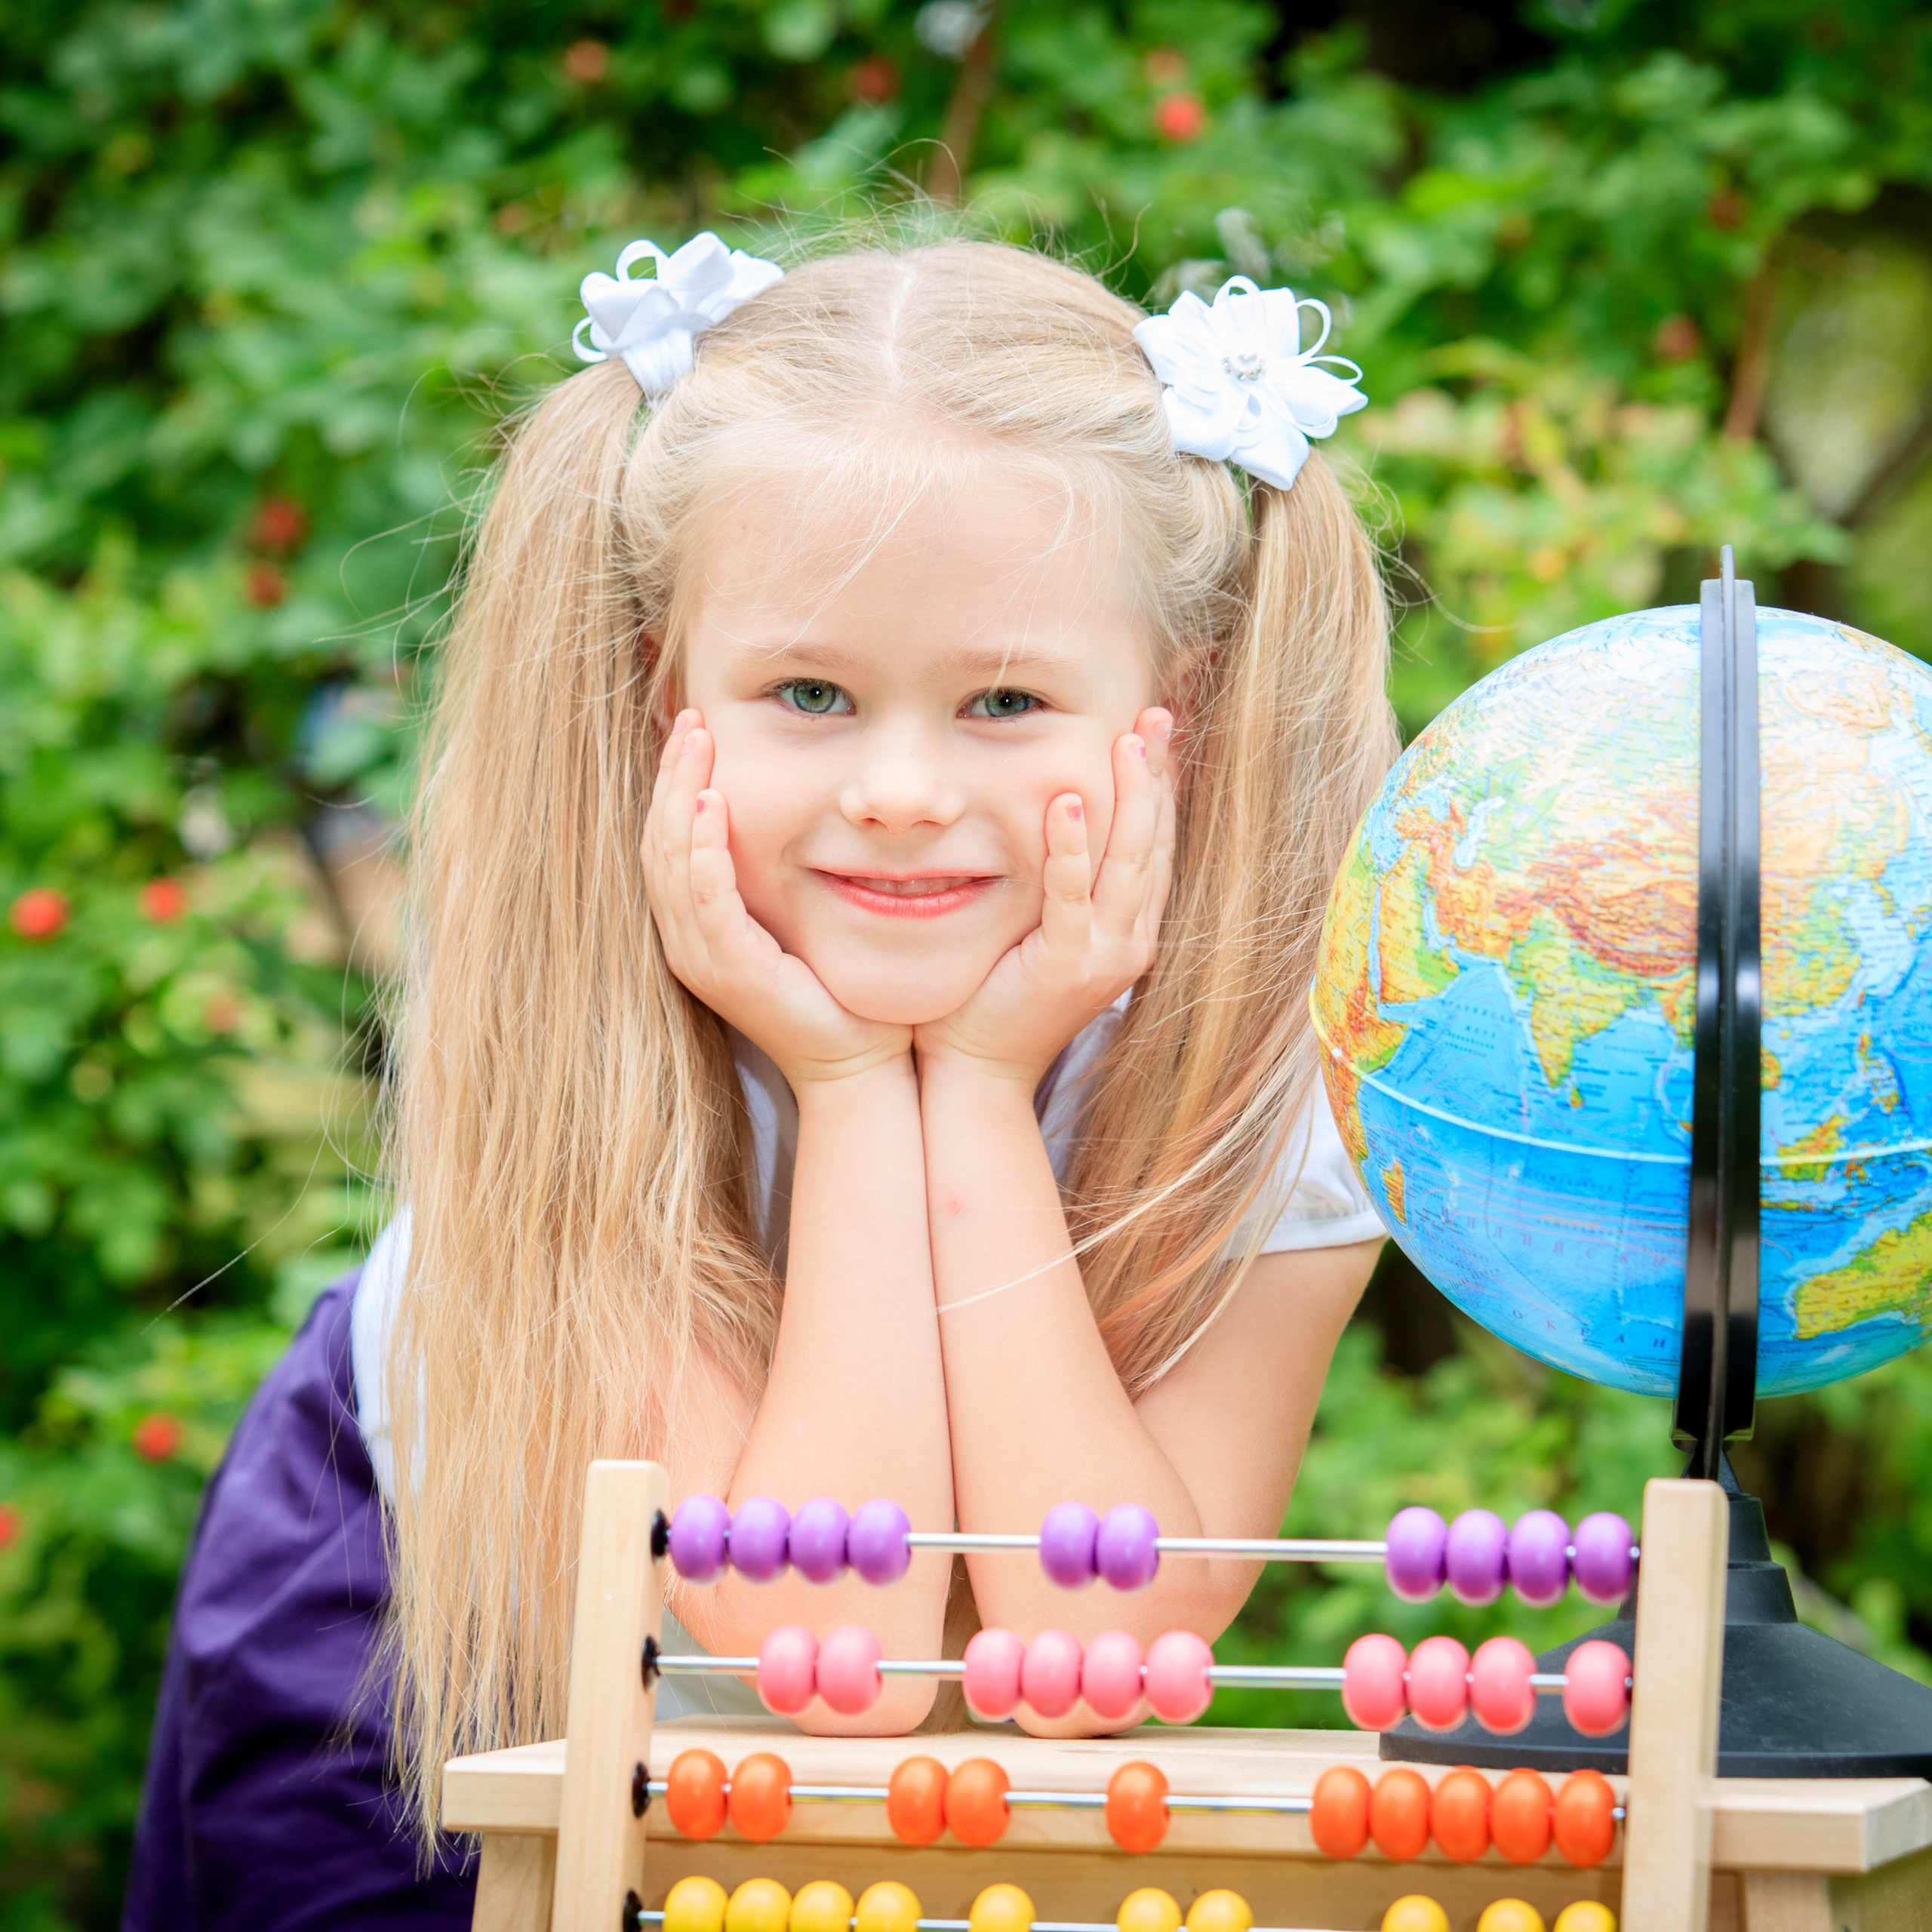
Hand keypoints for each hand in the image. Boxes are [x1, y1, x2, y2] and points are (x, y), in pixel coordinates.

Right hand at [643, 711, 912, 1085]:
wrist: (860, 1060)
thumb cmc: (840, 989)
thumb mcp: (801, 914)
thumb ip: (781, 869)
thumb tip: (796, 808)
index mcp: (698, 925)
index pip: (670, 840)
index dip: (675, 782)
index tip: (693, 729)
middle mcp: (687, 940)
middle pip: (660, 840)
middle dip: (672, 774)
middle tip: (689, 717)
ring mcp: (703, 957)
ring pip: (671, 861)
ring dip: (681, 795)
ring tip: (695, 741)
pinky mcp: (730, 970)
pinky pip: (704, 898)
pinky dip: (705, 849)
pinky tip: (713, 805)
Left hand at [914, 709, 1174, 1087]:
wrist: (976, 1070)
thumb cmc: (993, 995)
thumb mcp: (1038, 927)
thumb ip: (1058, 881)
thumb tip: (1052, 813)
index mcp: (1128, 928)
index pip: (1154, 842)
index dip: (1160, 785)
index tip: (1158, 730)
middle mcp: (1130, 939)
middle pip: (1153, 843)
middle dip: (1156, 776)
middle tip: (1155, 716)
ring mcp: (1104, 956)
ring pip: (1127, 863)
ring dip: (1128, 798)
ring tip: (1127, 741)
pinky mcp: (1065, 967)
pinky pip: (1072, 897)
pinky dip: (1071, 848)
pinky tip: (1068, 802)